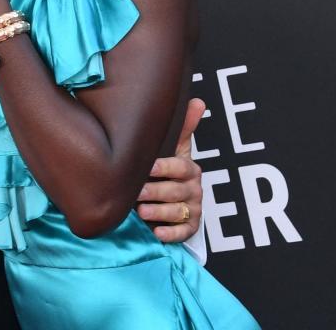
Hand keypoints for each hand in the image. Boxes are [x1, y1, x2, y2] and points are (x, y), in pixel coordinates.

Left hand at [135, 98, 204, 241]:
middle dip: (156, 192)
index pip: (179, 167)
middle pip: (176, 191)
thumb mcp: (174, 147)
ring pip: (178, 212)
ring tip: (141, 212)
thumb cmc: (167, 168)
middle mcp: (193, 189)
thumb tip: (198, 101)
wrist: (170, 197)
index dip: (164, 168)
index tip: (148, 168)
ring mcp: (192, 209)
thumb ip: (184, 127)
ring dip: (160, 212)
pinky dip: (170, 234)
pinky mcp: (189, 228)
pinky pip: (182, 233)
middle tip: (137, 194)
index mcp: (189, 168)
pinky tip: (157, 233)